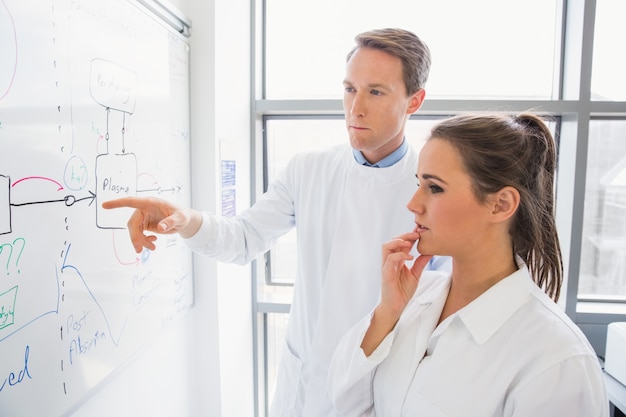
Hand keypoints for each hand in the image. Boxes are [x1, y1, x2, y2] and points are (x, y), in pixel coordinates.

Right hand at [101, 196, 201, 252]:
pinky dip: (143, 241)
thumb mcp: (181, 218)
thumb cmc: (183, 215)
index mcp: (150, 203)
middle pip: (132, 223)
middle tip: (140, 250)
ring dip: (140, 241)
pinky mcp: (145, 224)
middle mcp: (144, 208)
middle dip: (135, 237)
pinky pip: (138, 234)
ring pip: (134, 230)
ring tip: (152, 248)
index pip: (131, 201)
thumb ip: (171, 222)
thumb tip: (160, 229)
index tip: (105, 205)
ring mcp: (144, 217)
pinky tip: (152, 243)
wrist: (184, 221)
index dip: (117, 203)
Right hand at [360, 232, 432, 355]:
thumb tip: (430, 252)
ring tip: (410, 243)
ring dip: (398, 242)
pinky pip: (390, 260)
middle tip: (416, 234)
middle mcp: (389, 261)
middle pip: (391, 241)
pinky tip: (411, 257)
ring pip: (386, 247)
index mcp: (396, 260)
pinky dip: (400, 255)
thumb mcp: (415, 274)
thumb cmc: (402, 291)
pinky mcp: (386, 274)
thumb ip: (420, 263)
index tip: (420, 233)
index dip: (408, 236)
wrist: (396, 306)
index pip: (399, 243)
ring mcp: (386, 267)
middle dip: (403, 235)